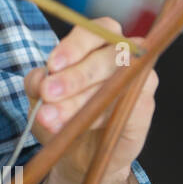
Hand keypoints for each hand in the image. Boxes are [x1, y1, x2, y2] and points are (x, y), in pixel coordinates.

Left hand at [22, 17, 157, 182]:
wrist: (80, 152)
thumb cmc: (63, 113)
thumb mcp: (41, 97)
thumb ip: (37, 83)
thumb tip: (40, 80)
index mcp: (97, 42)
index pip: (92, 31)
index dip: (74, 46)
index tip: (52, 65)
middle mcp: (122, 54)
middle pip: (107, 57)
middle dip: (75, 77)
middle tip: (48, 93)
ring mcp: (137, 77)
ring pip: (115, 82)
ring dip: (81, 100)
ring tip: (52, 117)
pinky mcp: (145, 103)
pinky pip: (124, 105)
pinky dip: (99, 116)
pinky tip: (80, 124)